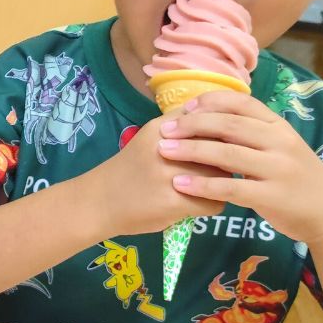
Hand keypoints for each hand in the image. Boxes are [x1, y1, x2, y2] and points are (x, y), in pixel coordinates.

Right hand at [90, 115, 226, 235]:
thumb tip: (217, 116)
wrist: (97, 202)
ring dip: (220, 185)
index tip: (223, 141)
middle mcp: (167, 146)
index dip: (223, 130)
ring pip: (223, 176)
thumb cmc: (128, 170)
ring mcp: (170, 173)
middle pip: (222, 148)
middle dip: (225, 160)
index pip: (209, 117)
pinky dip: (210, 206)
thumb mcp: (150, 139)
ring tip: (205, 190)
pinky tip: (196, 206)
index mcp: (162, 127)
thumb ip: (180, 127)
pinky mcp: (174, 201)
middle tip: (216, 171)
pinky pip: (215, 203)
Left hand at [156, 89, 322, 244]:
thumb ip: (251, 133)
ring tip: (164, 151)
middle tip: (164, 129)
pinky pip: (230, 187)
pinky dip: (203, 184)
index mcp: (278, 126)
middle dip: (192, 124)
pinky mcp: (271, 196)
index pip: (241, 103)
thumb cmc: (296, 178)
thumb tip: (208, 119)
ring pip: (227, 153)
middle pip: (229, 124)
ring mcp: (277, 169)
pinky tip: (181, 183)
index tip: (184, 108)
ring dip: (191, 150)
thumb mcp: (280, 147)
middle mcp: (279, 142)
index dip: (210, 102)